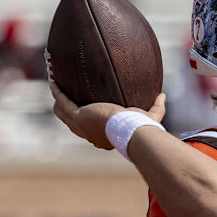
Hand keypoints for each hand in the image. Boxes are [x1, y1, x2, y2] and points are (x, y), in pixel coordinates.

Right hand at [50, 83, 165, 149]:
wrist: (133, 131)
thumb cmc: (141, 127)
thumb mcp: (150, 115)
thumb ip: (157, 107)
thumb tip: (162, 95)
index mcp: (102, 135)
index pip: (88, 129)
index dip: (84, 119)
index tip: (83, 107)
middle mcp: (88, 132)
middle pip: (70, 121)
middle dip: (65, 108)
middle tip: (62, 94)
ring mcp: (81, 125)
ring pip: (62, 112)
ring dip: (57, 99)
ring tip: (55, 85)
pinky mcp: (78, 116)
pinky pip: (63, 102)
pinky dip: (57, 92)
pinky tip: (54, 81)